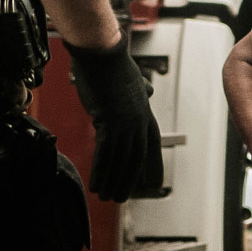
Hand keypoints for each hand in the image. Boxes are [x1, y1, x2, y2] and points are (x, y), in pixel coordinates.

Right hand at [66, 42, 166, 200]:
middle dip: (130, 180)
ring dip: (114, 181)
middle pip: (137, 158)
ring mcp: (124, 123)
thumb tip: (149, 90)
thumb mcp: (133, 78)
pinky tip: (97, 185)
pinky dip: (101, 172)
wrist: (102, 53)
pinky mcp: (107, 122)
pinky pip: (105, 154)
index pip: (153, 144)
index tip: (154, 182)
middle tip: (124, 197)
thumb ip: (140, 88)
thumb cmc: (112, 63)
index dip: (153, 164)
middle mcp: (137, 120)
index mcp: (144, 112)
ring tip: (108, 197)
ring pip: (121, 161)